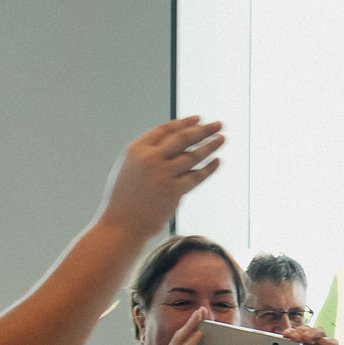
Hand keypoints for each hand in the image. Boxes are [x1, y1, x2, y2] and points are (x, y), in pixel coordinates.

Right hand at [99, 116, 225, 240]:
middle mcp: (150, 159)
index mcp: (136, 150)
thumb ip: (148, 154)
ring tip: (222, 139)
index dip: (184, 123)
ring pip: (193, 155)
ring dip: (210, 146)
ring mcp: (162, 175)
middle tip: (218, 124)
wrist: (121, 225)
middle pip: (183, 138)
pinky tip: (217, 161)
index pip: (165, 130)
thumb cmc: (125, 199)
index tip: (198, 119)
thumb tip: (174, 144)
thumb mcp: (130, 168)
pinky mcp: (173, 191)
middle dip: (203, 129)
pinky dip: (209, 168)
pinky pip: (196, 176)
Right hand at [137, 320, 224, 344]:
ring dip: (191, 326)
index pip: (181, 341)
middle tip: (201, 309)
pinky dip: (191, 342)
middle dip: (191, 321)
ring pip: (179, 339)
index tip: (200, 319)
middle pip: (179, 335)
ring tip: (200, 314)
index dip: (190, 329)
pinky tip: (199, 334)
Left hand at [286, 325, 343, 344]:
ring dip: (311, 332)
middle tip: (292, 335)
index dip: (288, 333)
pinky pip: (332, 342)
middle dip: (298, 330)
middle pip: (305, 330)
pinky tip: (321, 341)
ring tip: (304, 337)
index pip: (293, 336)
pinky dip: (327, 340)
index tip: (283, 335)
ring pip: (318, 331)